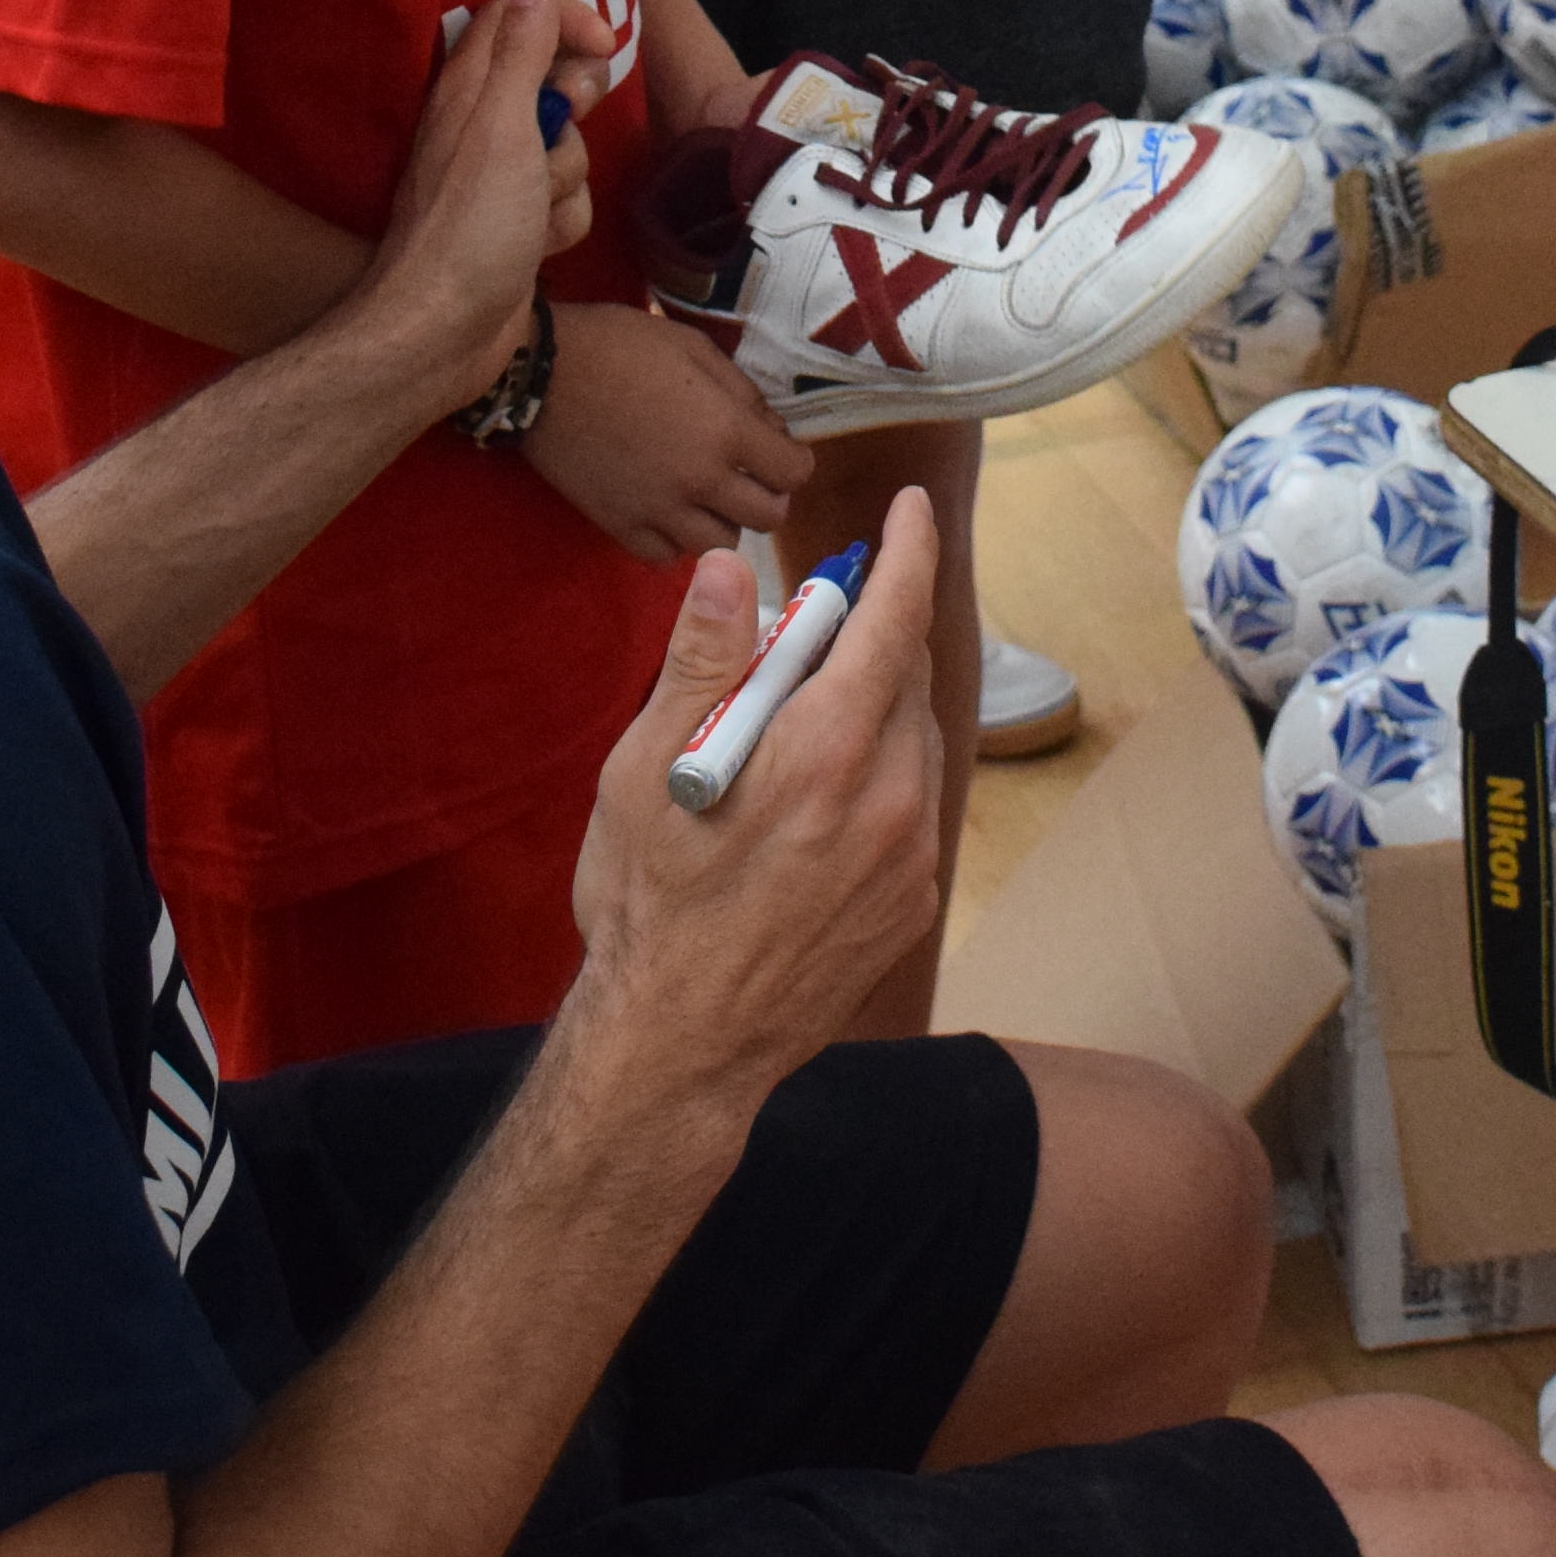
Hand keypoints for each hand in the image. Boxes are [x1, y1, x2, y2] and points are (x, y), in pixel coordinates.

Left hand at [349, 0, 582, 393]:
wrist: (444, 335)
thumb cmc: (470, 226)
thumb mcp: (502, 125)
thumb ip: (522, 47)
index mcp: (467, 89)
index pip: (522, 17)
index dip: (567, 20)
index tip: (603, 44)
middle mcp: (481, 125)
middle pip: (556, 84)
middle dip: (575, 111)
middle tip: (562, 127)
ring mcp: (501, 179)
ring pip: (569, 150)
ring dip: (567, 180)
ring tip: (535, 211)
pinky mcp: (519, 226)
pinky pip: (566, 203)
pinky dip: (562, 223)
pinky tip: (538, 247)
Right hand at [520, 304, 811, 561]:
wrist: (539, 372)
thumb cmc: (620, 345)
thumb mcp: (694, 347)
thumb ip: (742, 393)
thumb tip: (771, 430)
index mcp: (726, 432)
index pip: (794, 474)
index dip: (794, 461)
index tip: (780, 451)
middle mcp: (701, 482)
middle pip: (767, 517)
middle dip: (770, 495)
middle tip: (750, 475)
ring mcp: (659, 511)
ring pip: (721, 546)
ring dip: (725, 522)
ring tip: (709, 497)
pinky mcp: (620, 527)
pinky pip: (666, 556)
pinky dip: (676, 540)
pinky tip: (669, 513)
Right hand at [566, 489, 949, 1079]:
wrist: (681, 1046)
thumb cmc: (647, 905)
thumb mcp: (642, 773)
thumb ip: (699, 664)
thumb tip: (724, 569)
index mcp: (825, 752)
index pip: (892, 619)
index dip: (906, 552)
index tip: (910, 510)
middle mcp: (890, 798)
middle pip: (906, 675)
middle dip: (869, 634)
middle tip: (806, 632)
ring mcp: (911, 856)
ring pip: (914, 739)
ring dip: (874, 707)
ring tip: (797, 725)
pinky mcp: (913, 900)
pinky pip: (911, 804)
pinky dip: (877, 774)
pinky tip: (813, 802)